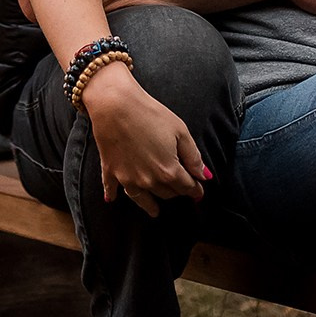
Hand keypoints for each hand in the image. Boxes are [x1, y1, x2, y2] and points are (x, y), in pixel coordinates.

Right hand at [80, 63, 207, 217]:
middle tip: (179, 188)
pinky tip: (110, 199)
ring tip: (155, 211)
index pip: (187, 186)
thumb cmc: (150, 113)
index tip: (199, 192)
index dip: (196, 189)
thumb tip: (204, 176)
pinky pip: (112, 188)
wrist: (115, 104)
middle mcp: (149, 180)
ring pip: (143, 199)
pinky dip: (112, 194)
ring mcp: (127, 178)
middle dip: (176, 191)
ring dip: (150, 205)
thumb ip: (193, 157)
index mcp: (169, 171)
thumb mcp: (180, 131)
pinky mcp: (110, 170)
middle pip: (167, 193)